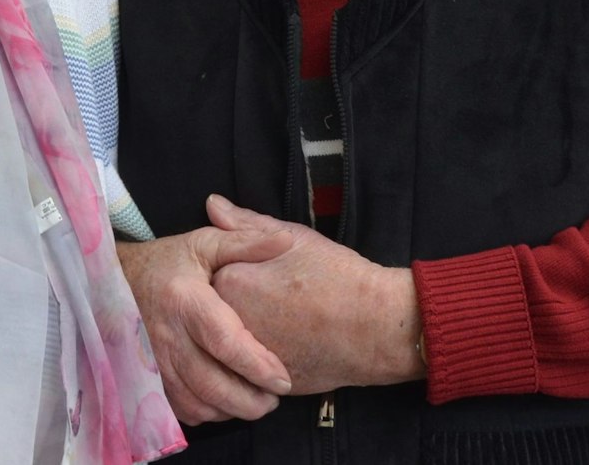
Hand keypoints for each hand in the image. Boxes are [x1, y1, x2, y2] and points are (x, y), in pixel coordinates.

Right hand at [117, 220, 295, 424]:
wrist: (112, 281)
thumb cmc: (167, 262)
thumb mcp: (204, 243)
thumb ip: (246, 241)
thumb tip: (286, 240)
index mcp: (185, 300)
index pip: (224, 342)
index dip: (257, 366)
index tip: (284, 379)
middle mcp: (167, 336)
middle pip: (212, 384)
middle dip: (249, 401)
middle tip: (275, 398)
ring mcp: (154, 363)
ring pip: (197, 403)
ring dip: (231, 410)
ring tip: (257, 402)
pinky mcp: (148, 379)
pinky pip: (180, 409)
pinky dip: (207, 413)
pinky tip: (225, 402)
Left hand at [207, 194, 424, 394]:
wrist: (376, 327)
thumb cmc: (338, 278)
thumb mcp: (293, 238)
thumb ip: (247, 224)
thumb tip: (212, 204)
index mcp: (231, 282)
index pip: (212, 275)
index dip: (240, 272)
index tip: (266, 275)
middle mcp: (229, 323)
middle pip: (217, 311)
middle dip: (239, 304)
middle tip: (280, 300)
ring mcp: (245, 357)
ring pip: (230, 343)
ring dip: (247, 332)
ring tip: (286, 322)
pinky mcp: (263, 383)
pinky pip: (248, 369)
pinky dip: (260, 359)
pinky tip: (288, 344)